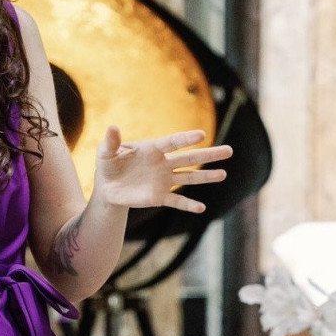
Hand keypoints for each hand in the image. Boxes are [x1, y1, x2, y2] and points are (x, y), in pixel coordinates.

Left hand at [94, 126, 230, 213]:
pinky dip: (188, 204)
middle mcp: (162, 164)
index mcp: (152, 149)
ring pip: (189, 177)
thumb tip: (112, 127)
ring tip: (224, 174)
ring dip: (206, 177)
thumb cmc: (108, 165)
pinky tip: (201, 208)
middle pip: (189, 158)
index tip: (201, 134)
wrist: (107, 188)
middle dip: (209, 154)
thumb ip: (110, 142)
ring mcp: (163, 181)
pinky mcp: (159, 197)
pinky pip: (177, 201)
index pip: (172, 142)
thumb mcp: (105, 153)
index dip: (186, 138)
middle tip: (229, 151)